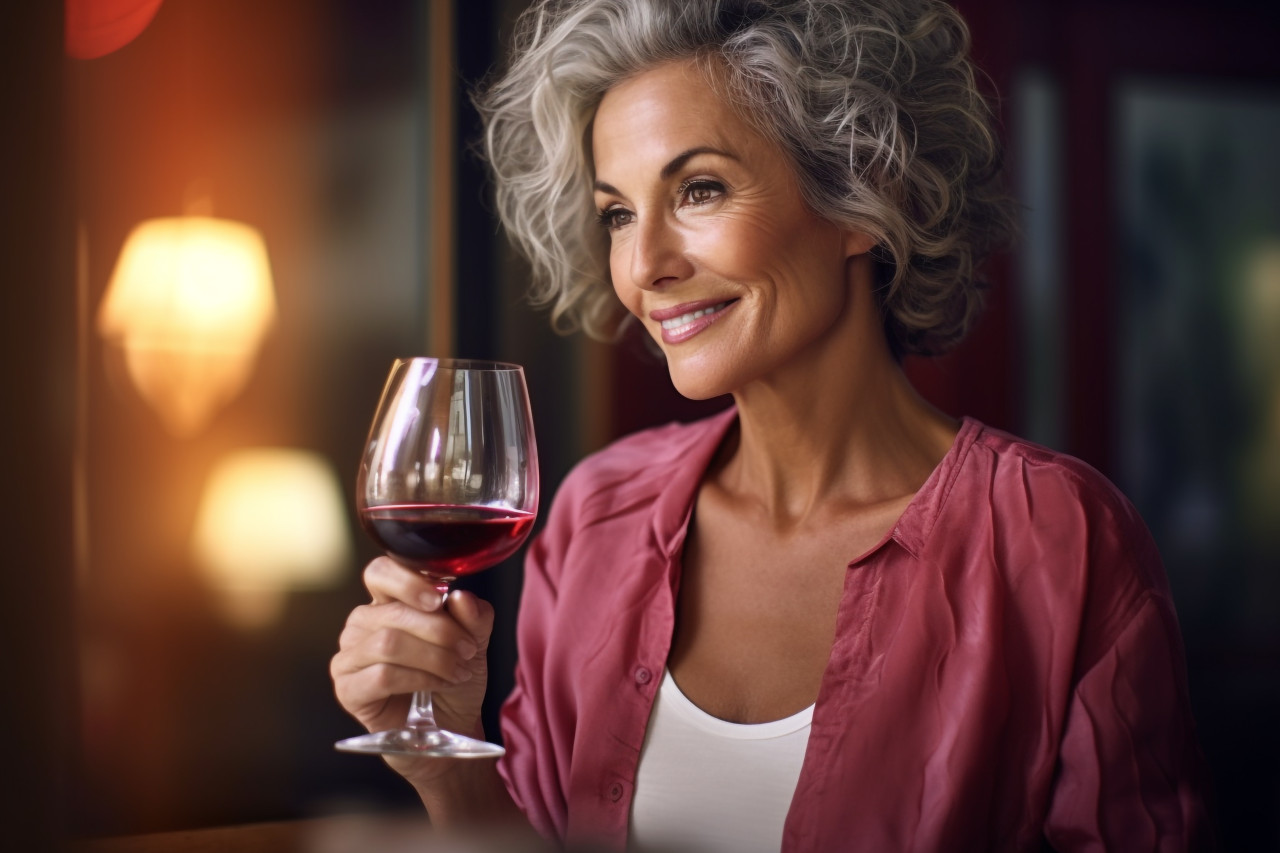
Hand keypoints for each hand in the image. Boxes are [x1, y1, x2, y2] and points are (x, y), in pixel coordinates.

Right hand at [331, 556, 495, 784]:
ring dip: (433, 657)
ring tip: (458, 671)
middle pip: (393, 612)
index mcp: (388, 602)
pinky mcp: (348, 689)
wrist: (450, 728)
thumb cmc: (454, 679)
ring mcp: (350, 656)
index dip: (407, 580)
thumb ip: (473, 617)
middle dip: (440, 631)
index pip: (380, 572)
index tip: (439, 598)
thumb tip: (462, 597)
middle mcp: (362, 624)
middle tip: (468, 650)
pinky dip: (419, 678)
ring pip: (388, 643)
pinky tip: (438, 685)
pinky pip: (381, 675)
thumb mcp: (475, 642)